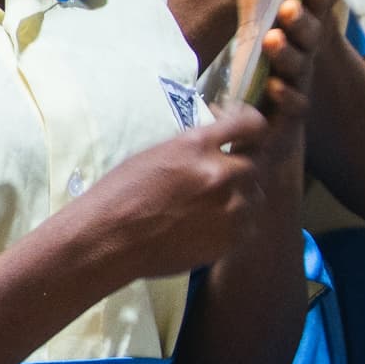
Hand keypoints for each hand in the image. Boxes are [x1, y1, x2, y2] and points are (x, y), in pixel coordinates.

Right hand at [79, 110, 275, 286]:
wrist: (108, 239)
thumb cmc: (121, 193)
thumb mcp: (157, 153)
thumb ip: (197, 148)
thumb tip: (220, 145)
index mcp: (197, 144)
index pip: (251, 124)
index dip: (252, 128)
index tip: (244, 134)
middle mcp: (220, 173)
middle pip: (256, 163)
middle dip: (240, 166)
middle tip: (221, 176)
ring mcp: (229, 208)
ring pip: (256, 196)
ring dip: (241, 196)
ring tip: (214, 204)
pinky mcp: (229, 240)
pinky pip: (249, 225)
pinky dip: (236, 223)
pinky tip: (211, 224)